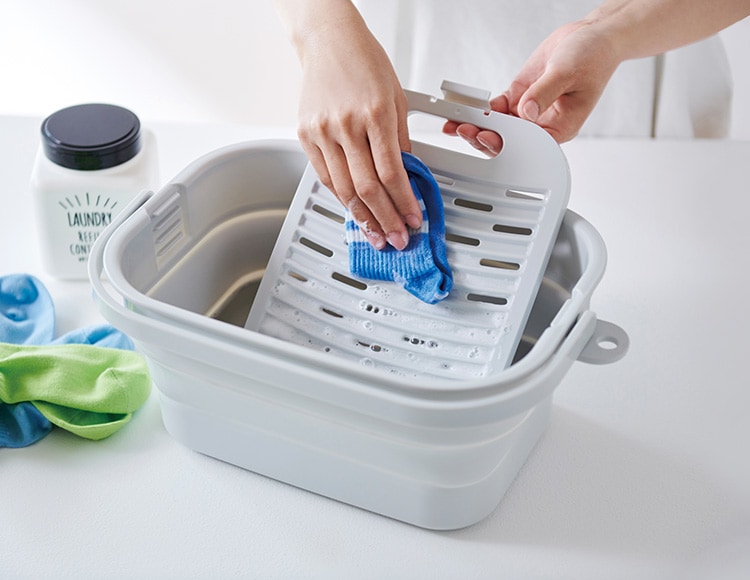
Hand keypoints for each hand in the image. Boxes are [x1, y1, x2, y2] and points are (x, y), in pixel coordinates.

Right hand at [294, 15, 421, 250]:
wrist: (328, 41)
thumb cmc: (365, 63)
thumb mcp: (396, 97)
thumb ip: (401, 139)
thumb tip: (407, 174)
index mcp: (375, 114)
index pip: (392, 172)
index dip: (404, 202)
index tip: (413, 218)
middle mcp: (346, 124)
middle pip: (368, 187)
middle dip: (385, 219)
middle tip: (397, 238)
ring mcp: (323, 131)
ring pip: (343, 189)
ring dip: (362, 217)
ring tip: (376, 234)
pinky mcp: (306, 135)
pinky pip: (324, 177)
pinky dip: (341, 198)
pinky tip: (354, 211)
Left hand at [444, 20, 619, 145]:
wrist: (592, 37)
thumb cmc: (594, 58)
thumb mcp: (569, 74)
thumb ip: (545, 92)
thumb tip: (526, 110)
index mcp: (559, 128)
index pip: (527, 145)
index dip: (503, 144)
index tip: (485, 136)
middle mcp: (541, 124)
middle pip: (507, 139)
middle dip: (483, 136)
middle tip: (462, 129)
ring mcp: (528, 111)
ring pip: (497, 125)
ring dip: (476, 124)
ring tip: (454, 123)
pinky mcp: (519, 96)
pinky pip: (496, 108)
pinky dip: (481, 108)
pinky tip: (466, 109)